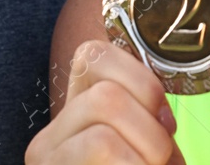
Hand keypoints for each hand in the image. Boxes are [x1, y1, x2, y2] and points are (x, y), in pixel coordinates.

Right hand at [26, 39, 182, 164]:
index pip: (95, 55)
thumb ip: (151, 123)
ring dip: (147, 149)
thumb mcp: (146, 153)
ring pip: (103, 110)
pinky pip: (102, 145)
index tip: (165, 124)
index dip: (142, 82)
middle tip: (161, 161)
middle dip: (151, 128)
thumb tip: (164, 115)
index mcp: (74, 116)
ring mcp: (45, 154)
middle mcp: (51, 132)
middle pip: (106, 92)